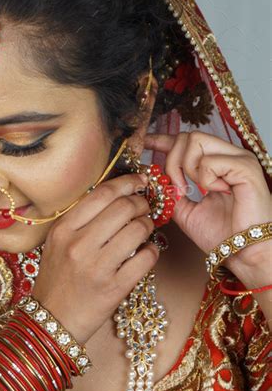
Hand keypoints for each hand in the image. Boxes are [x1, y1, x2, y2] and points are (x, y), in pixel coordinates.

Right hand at [31, 173, 159, 344]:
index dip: (127, 183)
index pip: (102, 194)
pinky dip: (152, 251)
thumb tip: (118, 197)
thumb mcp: (57, 243)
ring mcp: (97, 267)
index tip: (140, 182)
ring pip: (138, 230)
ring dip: (149, 226)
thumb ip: (81, 220)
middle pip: (124, 208)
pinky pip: (146, 258)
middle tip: (145, 208)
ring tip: (145, 230)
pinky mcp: (115, 288)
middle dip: (142, 204)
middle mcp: (79, 245)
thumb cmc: (57, 279)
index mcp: (63, 229)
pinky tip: (146, 252)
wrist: (53, 320)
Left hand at [143, 132, 271, 276]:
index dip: (163, 139)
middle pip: (187, 136)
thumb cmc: (222, 235)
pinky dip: (205, 179)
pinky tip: (218, 192)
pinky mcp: (246, 167)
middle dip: (172, 162)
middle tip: (179, 190)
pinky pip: (210, 161)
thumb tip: (153, 178)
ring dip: (186, 169)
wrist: (244, 255)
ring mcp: (240, 158)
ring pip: (195, 141)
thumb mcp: (186, 211)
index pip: (187, 140)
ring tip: (198, 191)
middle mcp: (230, 155)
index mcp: (218, 163)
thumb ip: (171, 192)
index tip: (145, 142)